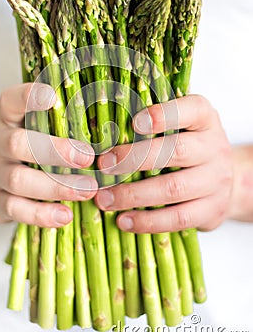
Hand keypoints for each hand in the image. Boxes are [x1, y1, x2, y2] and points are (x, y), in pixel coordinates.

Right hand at [0, 83, 96, 226]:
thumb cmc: (24, 146)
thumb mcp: (31, 126)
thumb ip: (57, 119)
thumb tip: (105, 113)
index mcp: (8, 119)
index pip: (11, 101)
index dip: (29, 97)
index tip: (53, 96)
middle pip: (17, 144)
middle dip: (53, 151)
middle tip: (87, 158)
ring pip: (18, 179)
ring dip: (56, 186)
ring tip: (88, 190)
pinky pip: (16, 210)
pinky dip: (41, 215)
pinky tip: (66, 216)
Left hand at [96, 95, 232, 232]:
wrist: (227, 178)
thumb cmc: (189, 145)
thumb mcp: (181, 124)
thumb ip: (152, 121)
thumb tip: (105, 125)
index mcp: (205, 119)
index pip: (192, 109)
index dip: (164, 115)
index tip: (134, 123)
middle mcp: (214, 147)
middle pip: (177, 151)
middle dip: (135, 158)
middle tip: (103, 165)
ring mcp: (216, 181)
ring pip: (174, 188)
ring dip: (134, 195)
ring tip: (105, 199)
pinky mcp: (212, 210)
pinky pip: (178, 219)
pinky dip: (148, 222)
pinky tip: (124, 220)